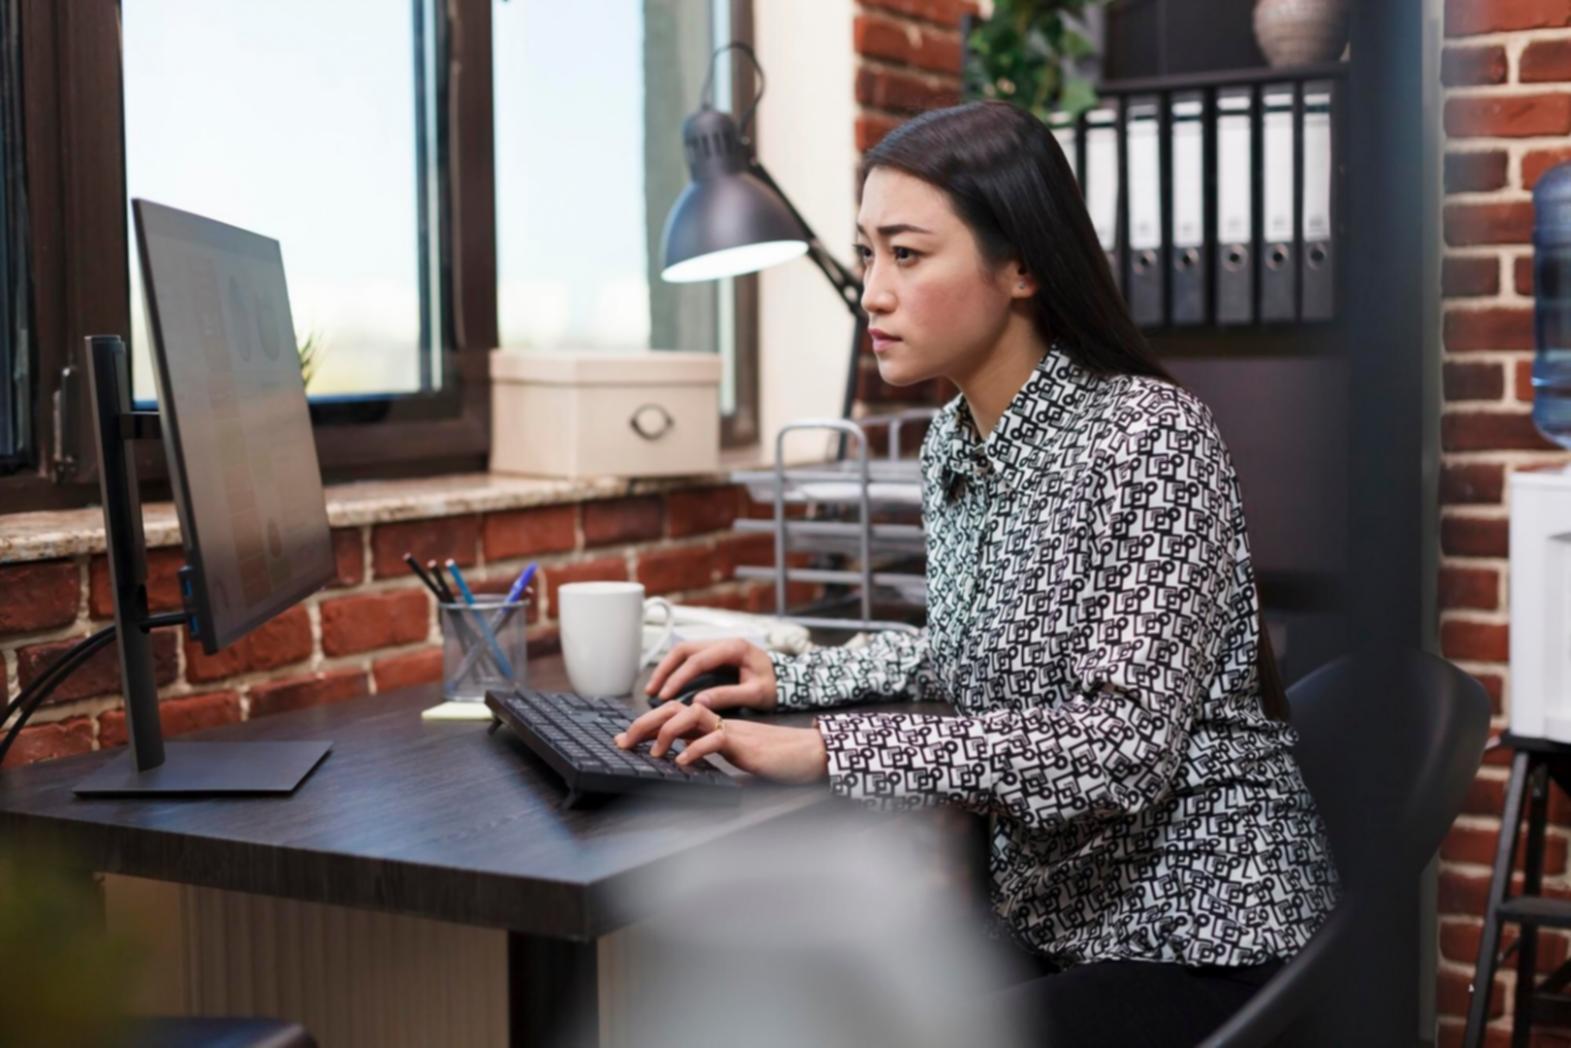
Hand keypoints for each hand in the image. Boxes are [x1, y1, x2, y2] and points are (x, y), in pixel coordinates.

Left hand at [614, 701, 826, 784]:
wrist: (811, 755)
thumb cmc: (778, 759)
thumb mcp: (737, 759)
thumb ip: (716, 759)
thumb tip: (690, 771)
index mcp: (716, 725)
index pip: (676, 715)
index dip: (649, 724)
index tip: (627, 739)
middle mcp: (720, 723)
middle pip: (676, 709)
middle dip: (645, 722)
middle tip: (623, 741)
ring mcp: (732, 730)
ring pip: (692, 715)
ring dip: (667, 732)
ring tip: (654, 752)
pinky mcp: (746, 744)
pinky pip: (716, 739)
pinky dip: (695, 750)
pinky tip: (684, 763)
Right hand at [644, 638, 778, 710]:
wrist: (788, 679)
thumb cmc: (776, 686)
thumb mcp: (755, 695)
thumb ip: (727, 696)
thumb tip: (698, 702)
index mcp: (735, 648)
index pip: (698, 660)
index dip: (678, 678)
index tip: (665, 695)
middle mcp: (724, 642)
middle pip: (685, 649)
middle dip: (665, 669)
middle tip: (652, 691)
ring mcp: (719, 646)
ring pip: (684, 651)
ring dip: (667, 668)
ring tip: (654, 688)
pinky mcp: (716, 654)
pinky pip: (690, 657)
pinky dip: (676, 669)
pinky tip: (667, 684)